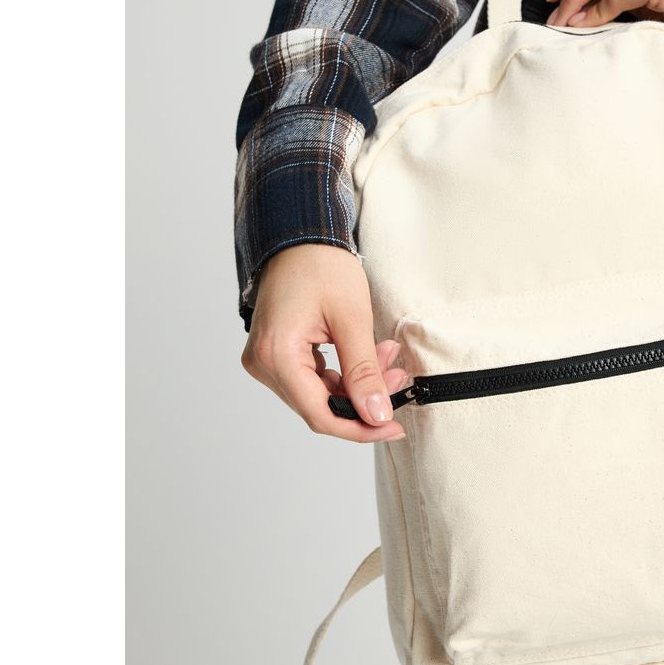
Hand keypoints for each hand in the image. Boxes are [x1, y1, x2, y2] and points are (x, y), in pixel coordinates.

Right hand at [241, 243, 408, 441]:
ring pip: (319, 395)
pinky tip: (368, 356)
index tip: (392, 425)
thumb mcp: (352, 319)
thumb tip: (376, 414)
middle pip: (320, 406)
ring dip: (357, 385)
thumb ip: (364, 372)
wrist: (301, 238)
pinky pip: (312, 380)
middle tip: (398, 379)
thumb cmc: (321, 266)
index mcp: (277, 355)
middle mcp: (263, 363)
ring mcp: (266, 360)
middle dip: (364, 399)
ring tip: (387, 358)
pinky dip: (343, 374)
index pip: (320, 414)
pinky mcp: (276, 355)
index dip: (359, 427)